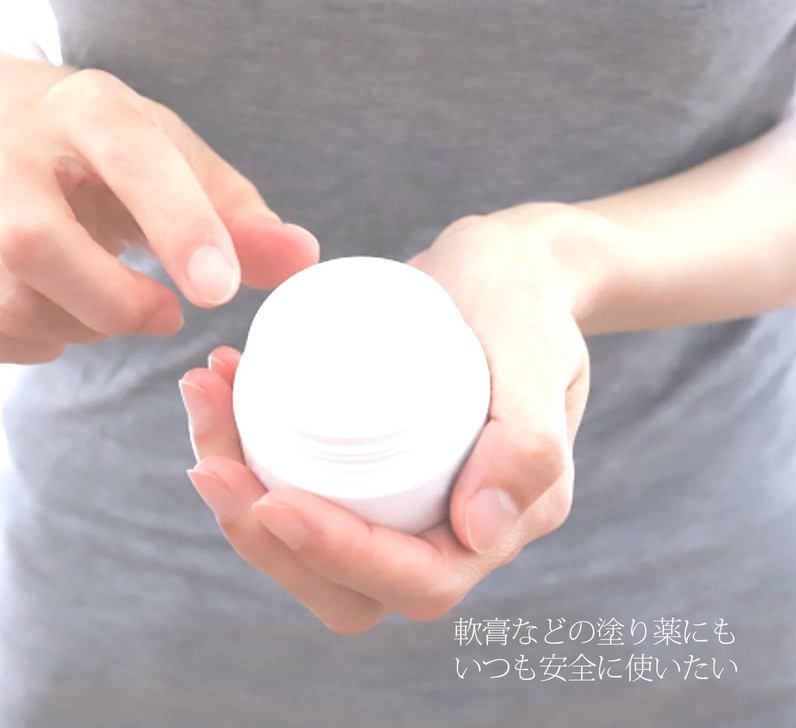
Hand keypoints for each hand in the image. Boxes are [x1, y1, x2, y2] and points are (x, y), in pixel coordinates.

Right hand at [0, 65, 318, 362]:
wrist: (11, 128)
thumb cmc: (109, 151)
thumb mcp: (177, 162)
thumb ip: (240, 215)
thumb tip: (303, 260)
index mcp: (87, 110)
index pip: (130, 159)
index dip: (180, 227)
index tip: (220, 290)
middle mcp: (8, 151)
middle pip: (35, 242)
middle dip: (114, 302)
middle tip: (165, 314)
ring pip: (8, 298)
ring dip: (78, 327)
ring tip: (111, 303)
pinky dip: (39, 339)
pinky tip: (63, 307)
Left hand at [183, 206, 592, 634]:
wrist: (511, 266)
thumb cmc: (525, 298)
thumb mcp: (535, 350)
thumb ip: (530, 440)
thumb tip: (481, 532)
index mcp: (507, 518)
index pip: (415, 578)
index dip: (337, 555)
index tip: (271, 501)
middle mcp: (457, 524)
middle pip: (348, 581)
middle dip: (266, 538)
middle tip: (211, 462)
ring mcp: (413, 497)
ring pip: (316, 541)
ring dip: (243, 496)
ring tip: (207, 406)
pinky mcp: (378, 466)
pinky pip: (310, 488)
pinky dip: (254, 454)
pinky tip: (227, 395)